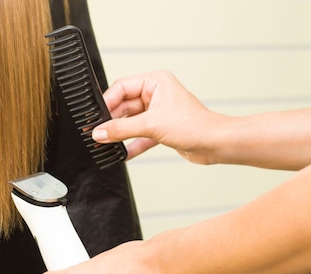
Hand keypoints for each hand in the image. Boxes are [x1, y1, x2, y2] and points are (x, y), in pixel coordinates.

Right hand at [93, 71, 226, 162]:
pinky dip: (131, 144)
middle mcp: (156, 95)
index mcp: (156, 82)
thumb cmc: (195, 125)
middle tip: (97, 133)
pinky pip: (139, 135)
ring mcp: (158, 113)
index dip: (107, 102)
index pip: (122, 88)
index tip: (95, 117)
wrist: (216, 144)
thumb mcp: (151, 125)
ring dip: (120, 134)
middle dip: (111, 121)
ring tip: (106, 143)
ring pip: (130, 122)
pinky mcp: (160, 129)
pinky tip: (121, 153)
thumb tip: (99, 132)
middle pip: (124, 106)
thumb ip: (122, 129)